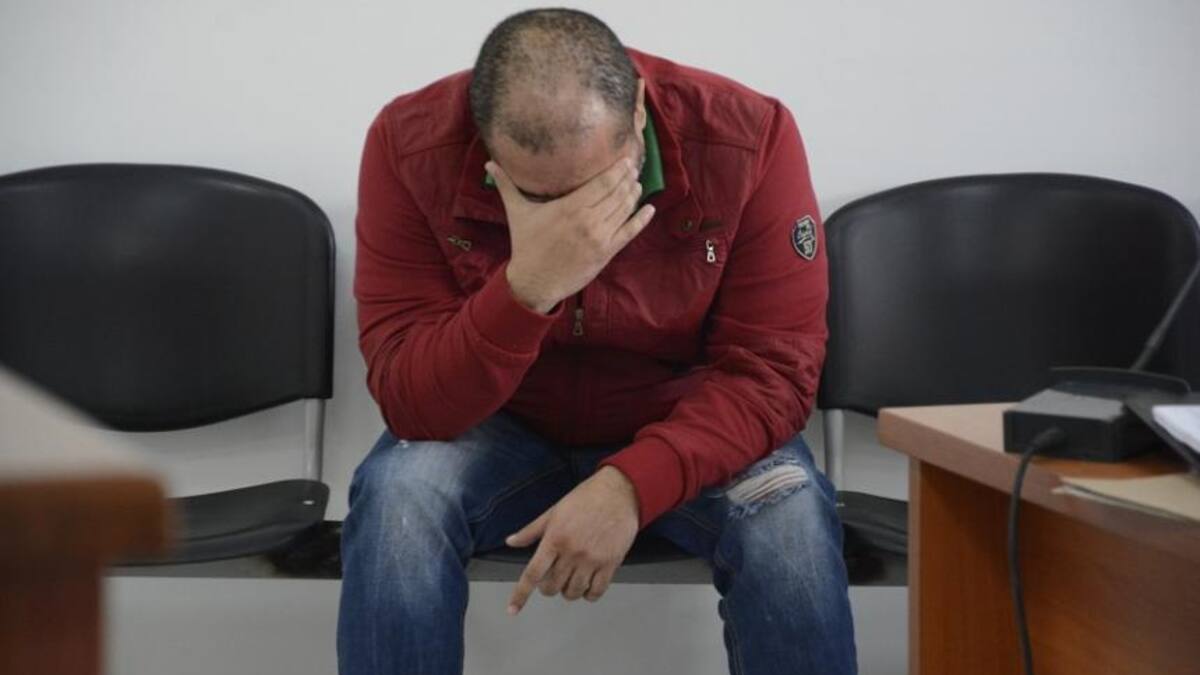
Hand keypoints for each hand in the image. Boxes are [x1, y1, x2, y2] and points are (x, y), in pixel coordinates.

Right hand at [486, 156, 656, 313]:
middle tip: (634, 167)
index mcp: (569, 207)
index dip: (617, 170)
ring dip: (634, 195)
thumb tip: (489, 165)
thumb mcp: (518, 213)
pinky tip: (649, 209)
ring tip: (638, 183)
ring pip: (624, 210)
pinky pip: (629, 233)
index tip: (625, 159)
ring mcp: (599, 237)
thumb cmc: (526, 245)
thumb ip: (506, 186)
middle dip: (627, 179)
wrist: (534, 281)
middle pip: (616, 193)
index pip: (601, 183)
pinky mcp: (606, 253)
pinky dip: (641, 220)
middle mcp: (588, 220)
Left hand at [505, 466, 639, 612]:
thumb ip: (531, 530)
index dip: (521, 594)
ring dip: (568, 591)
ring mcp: (592, 559)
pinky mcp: (610, 563)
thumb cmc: (586, 498)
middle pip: (552, 587)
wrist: (618, 492)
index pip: (533, 573)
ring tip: (571, 579)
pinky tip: (587, 586)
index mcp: (555, 538)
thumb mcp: (554, 511)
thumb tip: (511, 541)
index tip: (513, 609)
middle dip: (548, 587)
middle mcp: (572, 552)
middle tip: (552, 578)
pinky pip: (596, 592)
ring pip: (573, 592)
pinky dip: (589, 595)